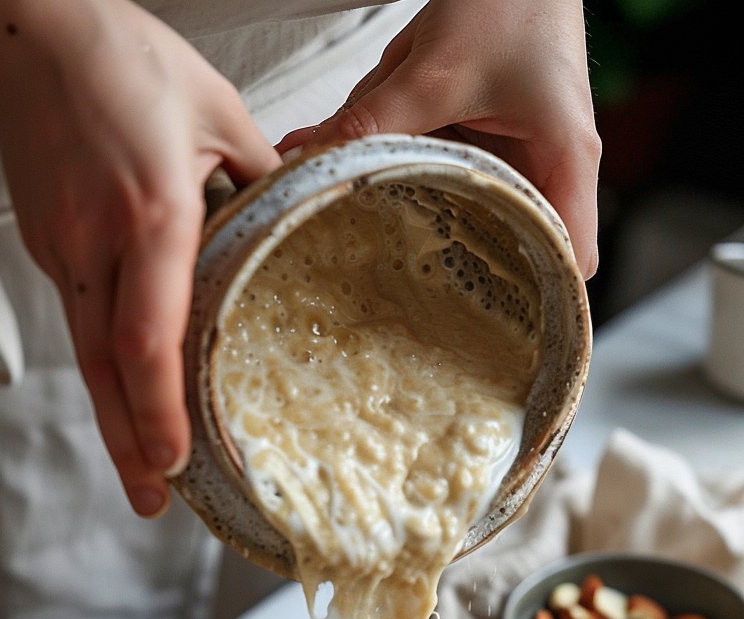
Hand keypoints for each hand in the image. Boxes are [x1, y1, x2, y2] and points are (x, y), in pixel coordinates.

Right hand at [0, 0, 279, 514]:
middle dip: (129, 444)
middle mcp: (99, 244)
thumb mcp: (219, 114)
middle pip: (106, 368)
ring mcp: (62, 248)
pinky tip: (128, 391)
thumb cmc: (127, 62)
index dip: (159, 407)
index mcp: (152, 214)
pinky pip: (79, 316)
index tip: (174, 460)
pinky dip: (104, 365)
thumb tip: (287, 231)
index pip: (148, 334)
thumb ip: (259, 182)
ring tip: (140, 473)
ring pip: (86, 353)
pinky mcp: (45, 245)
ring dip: (113, 420)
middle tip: (151, 504)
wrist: (31, 30)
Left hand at [278, 0, 599, 278]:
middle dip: (457, 272)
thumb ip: (372, 123)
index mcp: (564, 162)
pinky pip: (443, 175)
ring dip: (423, 224)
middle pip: (513, 250)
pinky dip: (405, 178)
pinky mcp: (485, 145)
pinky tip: (358, 187)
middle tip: (406, 303)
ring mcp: (516, 160)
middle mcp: (547, 169)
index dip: (539, 300)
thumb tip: (307, 166)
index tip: (487, 328)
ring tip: (370, 245)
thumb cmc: (510, 0)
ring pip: (470, 216)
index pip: (569, 260)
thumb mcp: (433, 70)